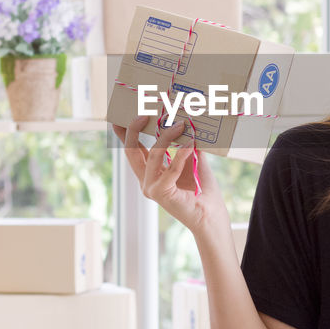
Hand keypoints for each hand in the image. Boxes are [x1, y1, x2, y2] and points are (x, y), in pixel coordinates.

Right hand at [112, 115, 229, 240]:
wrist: (210, 214)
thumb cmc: (202, 188)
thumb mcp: (193, 159)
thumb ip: (188, 143)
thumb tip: (189, 121)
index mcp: (150, 173)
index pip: (134, 150)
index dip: (125, 133)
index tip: (118, 116)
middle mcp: (146, 181)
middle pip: (131, 152)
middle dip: (134, 131)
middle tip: (143, 114)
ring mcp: (151, 188)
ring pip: (153, 156)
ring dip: (167, 137)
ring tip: (181, 125)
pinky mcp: (161, 193)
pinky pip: (170, 169)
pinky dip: (181, 155)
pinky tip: (191, 143)